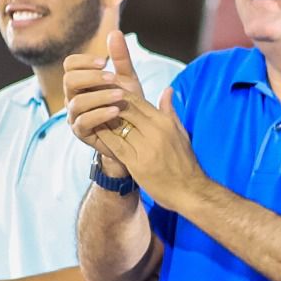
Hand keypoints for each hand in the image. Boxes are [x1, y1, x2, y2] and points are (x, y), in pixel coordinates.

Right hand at [64, 32, 140, 166]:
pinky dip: (100, 114)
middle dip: (90, 77)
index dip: (84, 61)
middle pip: (68, 80)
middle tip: (111, 77)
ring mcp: (75, 116)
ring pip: (76, 102)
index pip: (70, 65)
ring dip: (99, 96)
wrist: (135, 134)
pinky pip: (83, 122)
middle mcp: (73, 97)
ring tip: (120, 95)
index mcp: (82, 82)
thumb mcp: (128, 80)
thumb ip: (121, 58)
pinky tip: (116, 111)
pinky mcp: (81, 133)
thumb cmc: (129, 105)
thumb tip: (115, 32)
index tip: (103, 61)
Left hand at [94, 87, 206, 213]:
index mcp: (165, 123)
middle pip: (125, 110)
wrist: (189, 191)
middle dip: (108, 103)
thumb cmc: (185, 162)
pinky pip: (115, 144)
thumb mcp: (181, 133)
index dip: (120, 94)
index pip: (138, 100)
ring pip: (118, 125)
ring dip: (103, 118)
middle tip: (94, 99)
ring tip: (91, 113)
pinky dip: (104, 135)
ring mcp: (145, 148)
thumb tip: (167, 89)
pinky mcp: (136, 163)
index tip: (108, 91)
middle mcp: (155, 132)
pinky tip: (96, 131)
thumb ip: (170, 111)